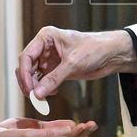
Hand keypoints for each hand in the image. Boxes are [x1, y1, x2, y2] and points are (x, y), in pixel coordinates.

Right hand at [17, 27, 136, 99]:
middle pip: (26, 67)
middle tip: (34, 98)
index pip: (26, 56)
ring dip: (35, 88)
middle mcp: (45, 47)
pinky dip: (43, 89)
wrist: (111, 54)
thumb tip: (36, 94)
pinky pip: (43, 81)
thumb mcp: (73, 64)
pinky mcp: (56, 69)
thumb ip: (53, 79)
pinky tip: (51, 94)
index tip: (29, 90)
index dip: (24, 74)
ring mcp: (50, 59)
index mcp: (46, 37)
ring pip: (33, 75)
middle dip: (28, 83)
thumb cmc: (94, 49)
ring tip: (41, 99)